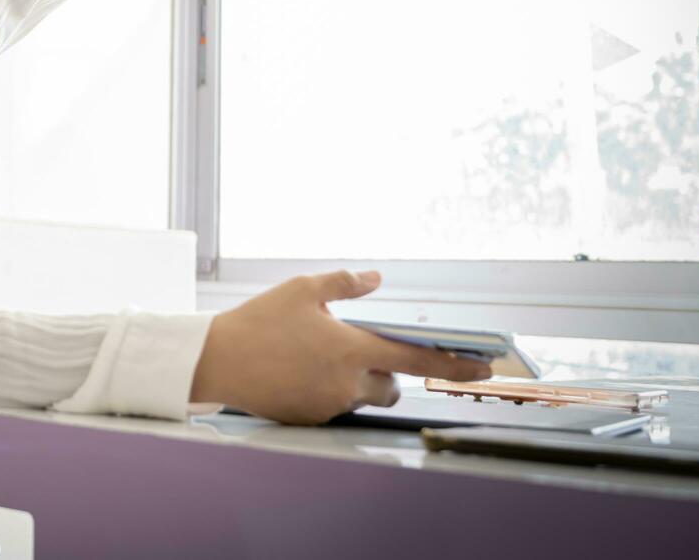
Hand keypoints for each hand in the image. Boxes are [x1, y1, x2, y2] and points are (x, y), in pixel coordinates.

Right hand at [189, 269, 494, 424]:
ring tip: (320, 357)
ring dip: (357, 380)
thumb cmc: (258, 321)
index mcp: (351, 349)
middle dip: (388, 372)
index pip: (417, 360)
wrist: (215, 360)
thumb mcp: (301, 290)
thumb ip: (345, 284)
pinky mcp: (310, 420)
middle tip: (361, 350)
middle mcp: (347, 384)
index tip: (482, 368)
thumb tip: (376, 278)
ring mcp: (329, 406)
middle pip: (392, 386)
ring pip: (363, 397)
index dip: (453, 364)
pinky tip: (300, 371)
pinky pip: (336, 406)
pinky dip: (330, 390)